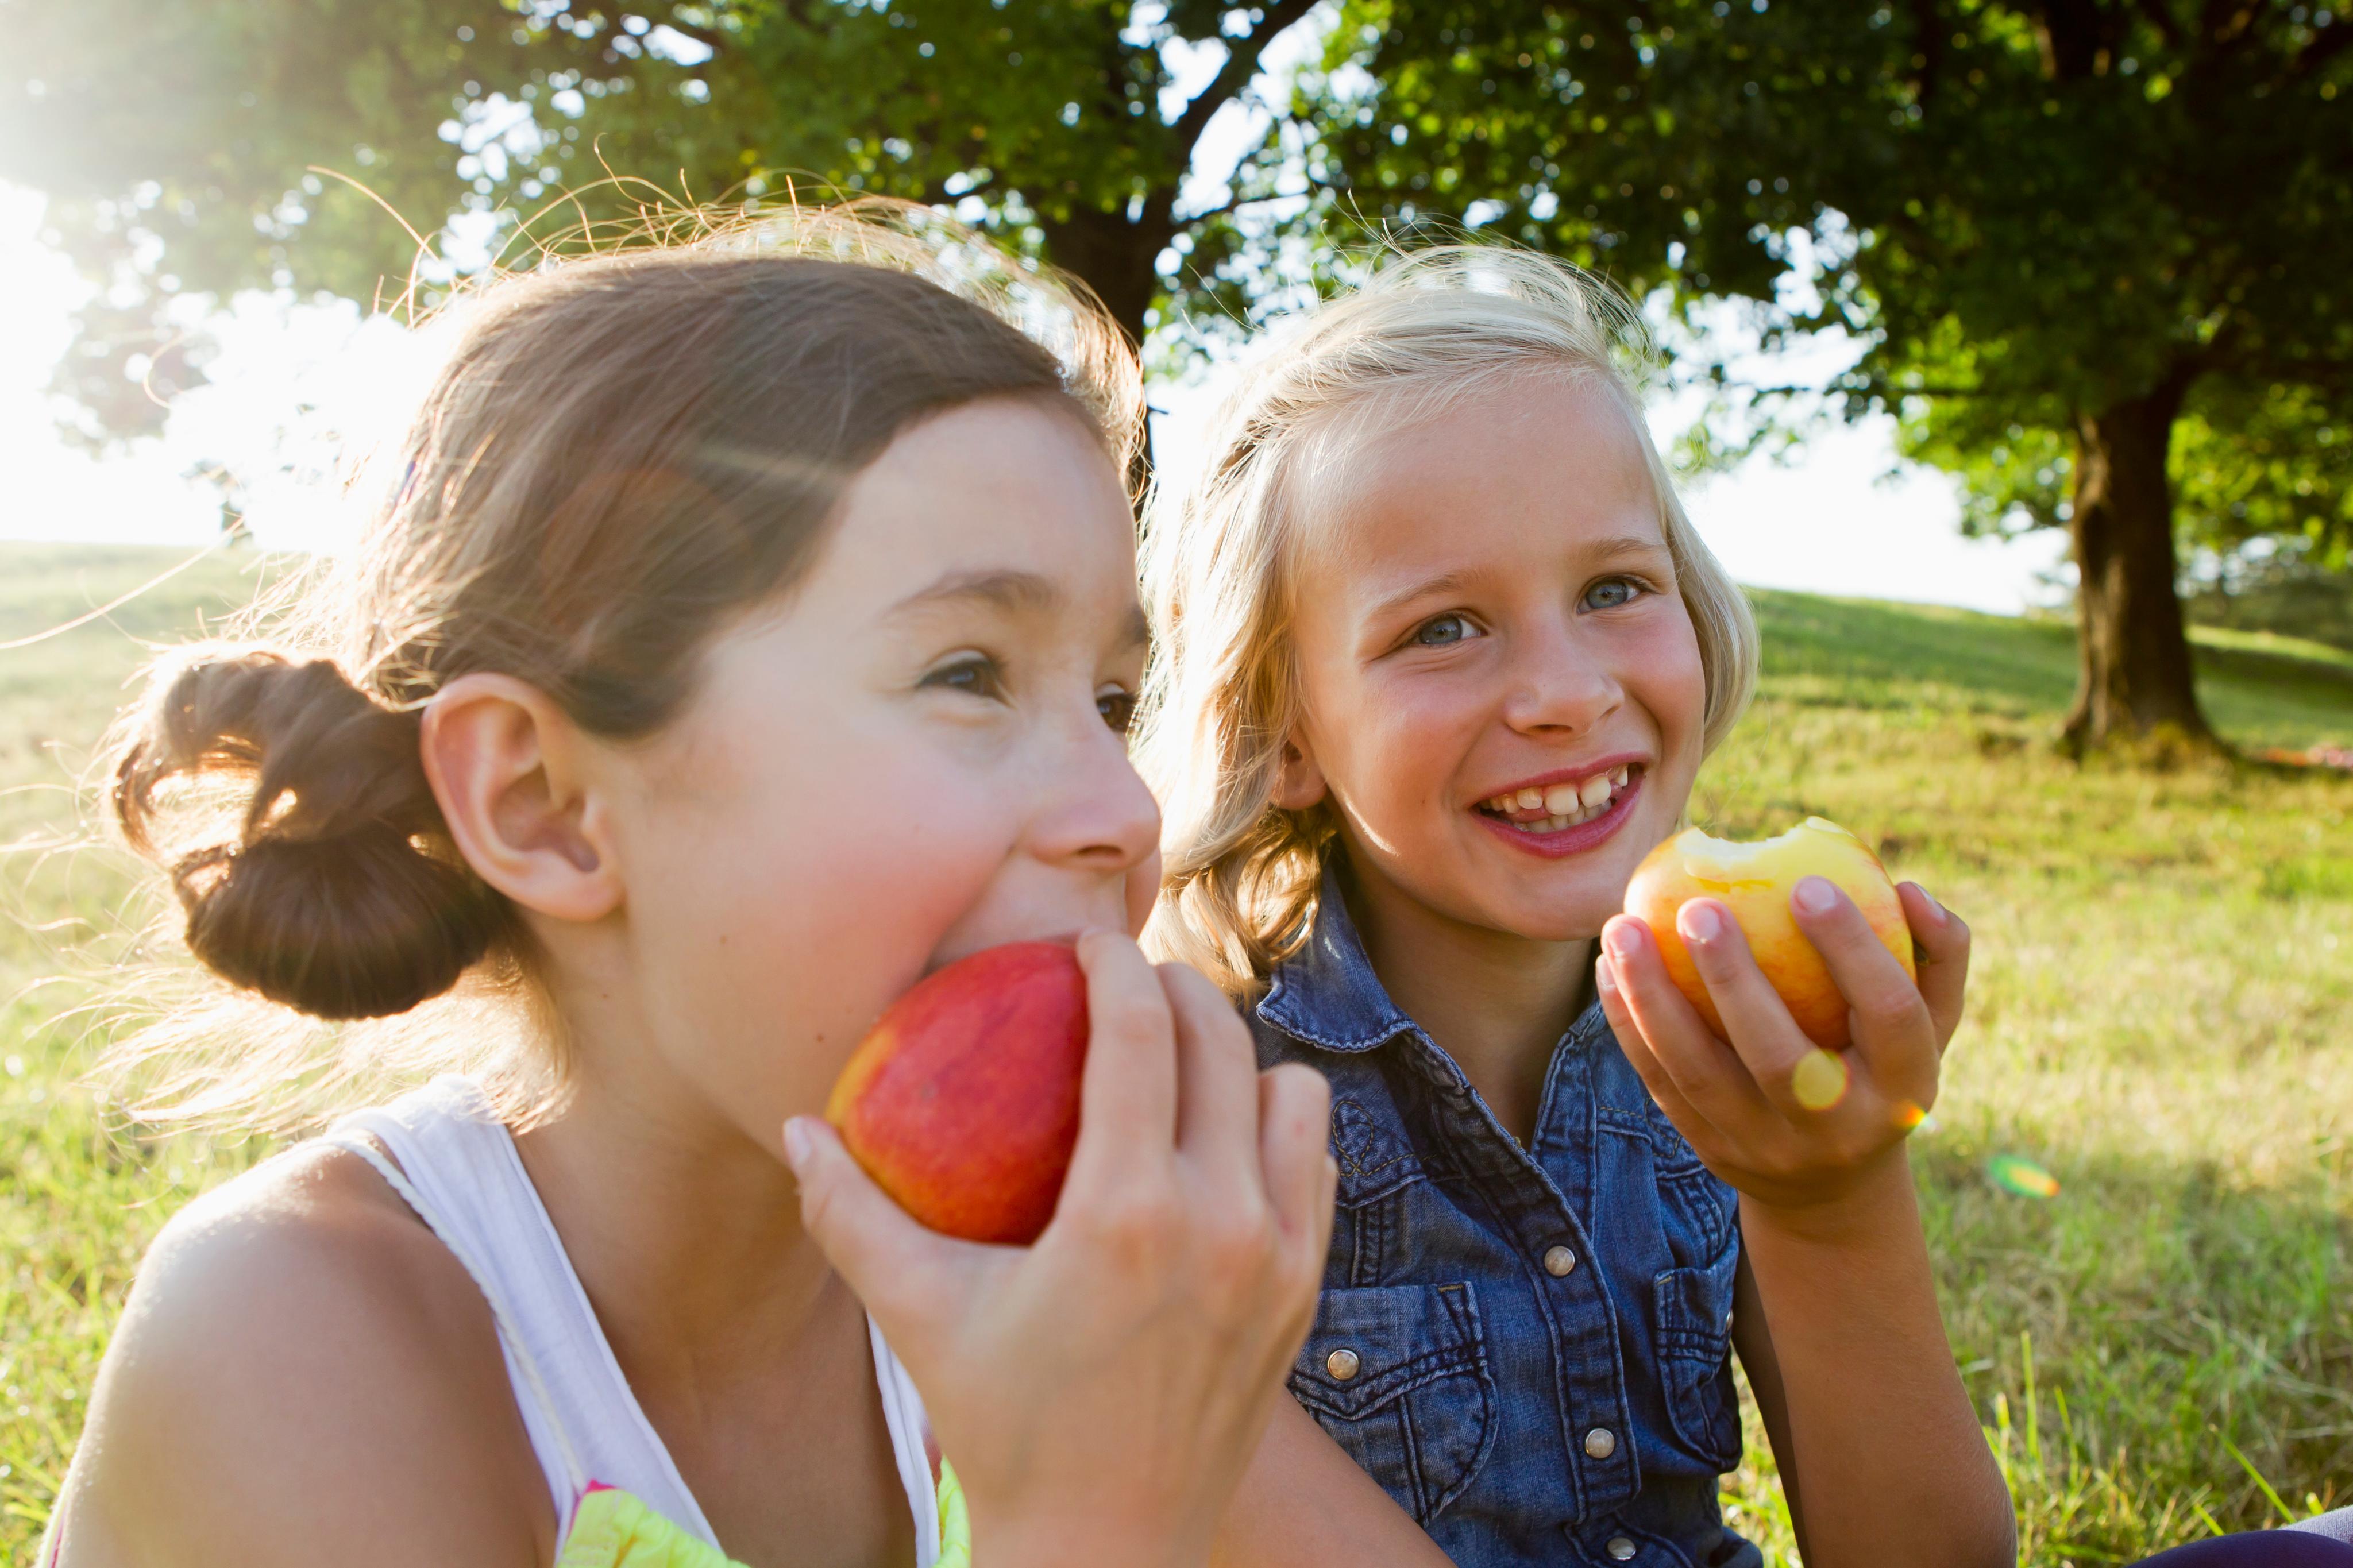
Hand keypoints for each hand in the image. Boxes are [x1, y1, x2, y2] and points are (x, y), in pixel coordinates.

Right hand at [783, 930, 1336, 1567]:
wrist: (1107, 1546)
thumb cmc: (1003, 1428)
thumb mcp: (918, 1317)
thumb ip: (851, 1216)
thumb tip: (794, 1130)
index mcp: (1129, 1214)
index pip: (1142, 1035)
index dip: (1118, 966)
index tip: (1089, 944)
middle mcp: (1223, 1223)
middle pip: (1226, 1044)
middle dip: (1181, 990)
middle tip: (1132, 982)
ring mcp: (1280, 1259)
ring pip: (1295, 1096)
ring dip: (1244, 1059)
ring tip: (1187, 1060)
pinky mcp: (1305, 1293)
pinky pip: (1317, 1168)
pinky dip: (1280, 1130)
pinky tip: (1226, 1138)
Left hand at [1595, 879, 1969, 1218]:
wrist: (1831, 1186)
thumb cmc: (1881, 1066)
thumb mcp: (1929, 1023)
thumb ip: (1936, 954)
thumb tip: (1906, 888)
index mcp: (1905, 1088)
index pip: (1887, 1013)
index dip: (1852, 948)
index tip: (1806, 883)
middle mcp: (1837, 1129)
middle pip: (1779, 1057)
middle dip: (1733, 980)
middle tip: (1698, 907)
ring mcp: (1766, 1147)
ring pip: (1699, 1073)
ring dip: (1653, 998)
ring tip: (1623, 927)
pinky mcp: (1710, 1149)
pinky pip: (1661, 1082)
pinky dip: (1629, 1023)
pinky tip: (1609, 966)